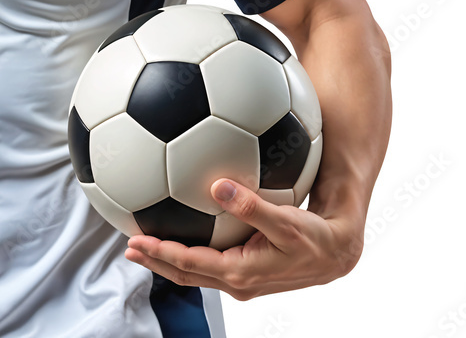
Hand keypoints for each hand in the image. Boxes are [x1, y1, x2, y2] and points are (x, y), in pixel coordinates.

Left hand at [122, 179, 363, 299]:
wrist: (336, 252)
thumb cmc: (314, 237)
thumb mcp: (285, 221)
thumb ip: (251, 206)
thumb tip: (218, 186)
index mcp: (240, 274)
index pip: (188, 264)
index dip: (160, 253)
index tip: (135, 241)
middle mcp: (236, 280)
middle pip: (185, 272)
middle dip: (155, 259)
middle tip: (128, 245)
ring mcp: (240, 277)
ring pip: (195, 270)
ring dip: (168, 257)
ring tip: (144, 241)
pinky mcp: (245, 268)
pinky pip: (208, 261)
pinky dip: (188, 250)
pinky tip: (180, 228)